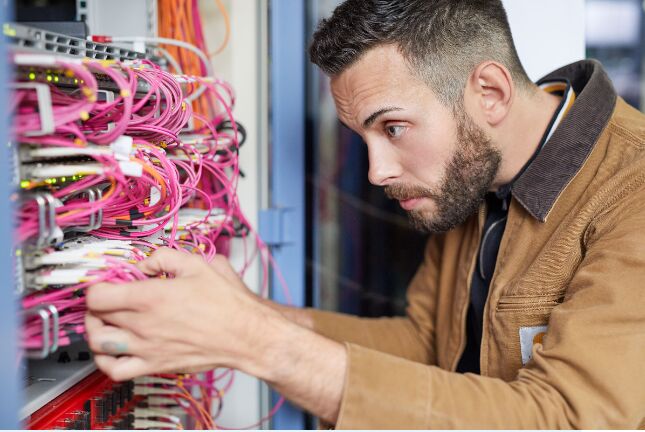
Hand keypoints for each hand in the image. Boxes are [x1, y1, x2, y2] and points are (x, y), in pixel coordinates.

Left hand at [85, 247, 281, 380]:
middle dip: (98, 303)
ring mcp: (146, 348)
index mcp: (151, 297)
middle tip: (110, 296)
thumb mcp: (198, 263)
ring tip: (106, 321)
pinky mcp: (154, 365)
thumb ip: (164, 257)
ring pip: (99, 343)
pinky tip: (112, 349)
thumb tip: (145, 262)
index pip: (98, 295)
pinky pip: (115, 370)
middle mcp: (143, 324)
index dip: (97, 285)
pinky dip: (104, 360)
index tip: (106, 281)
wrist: (245, 334)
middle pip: (96, 316)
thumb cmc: (227, 303)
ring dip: (95, 329)